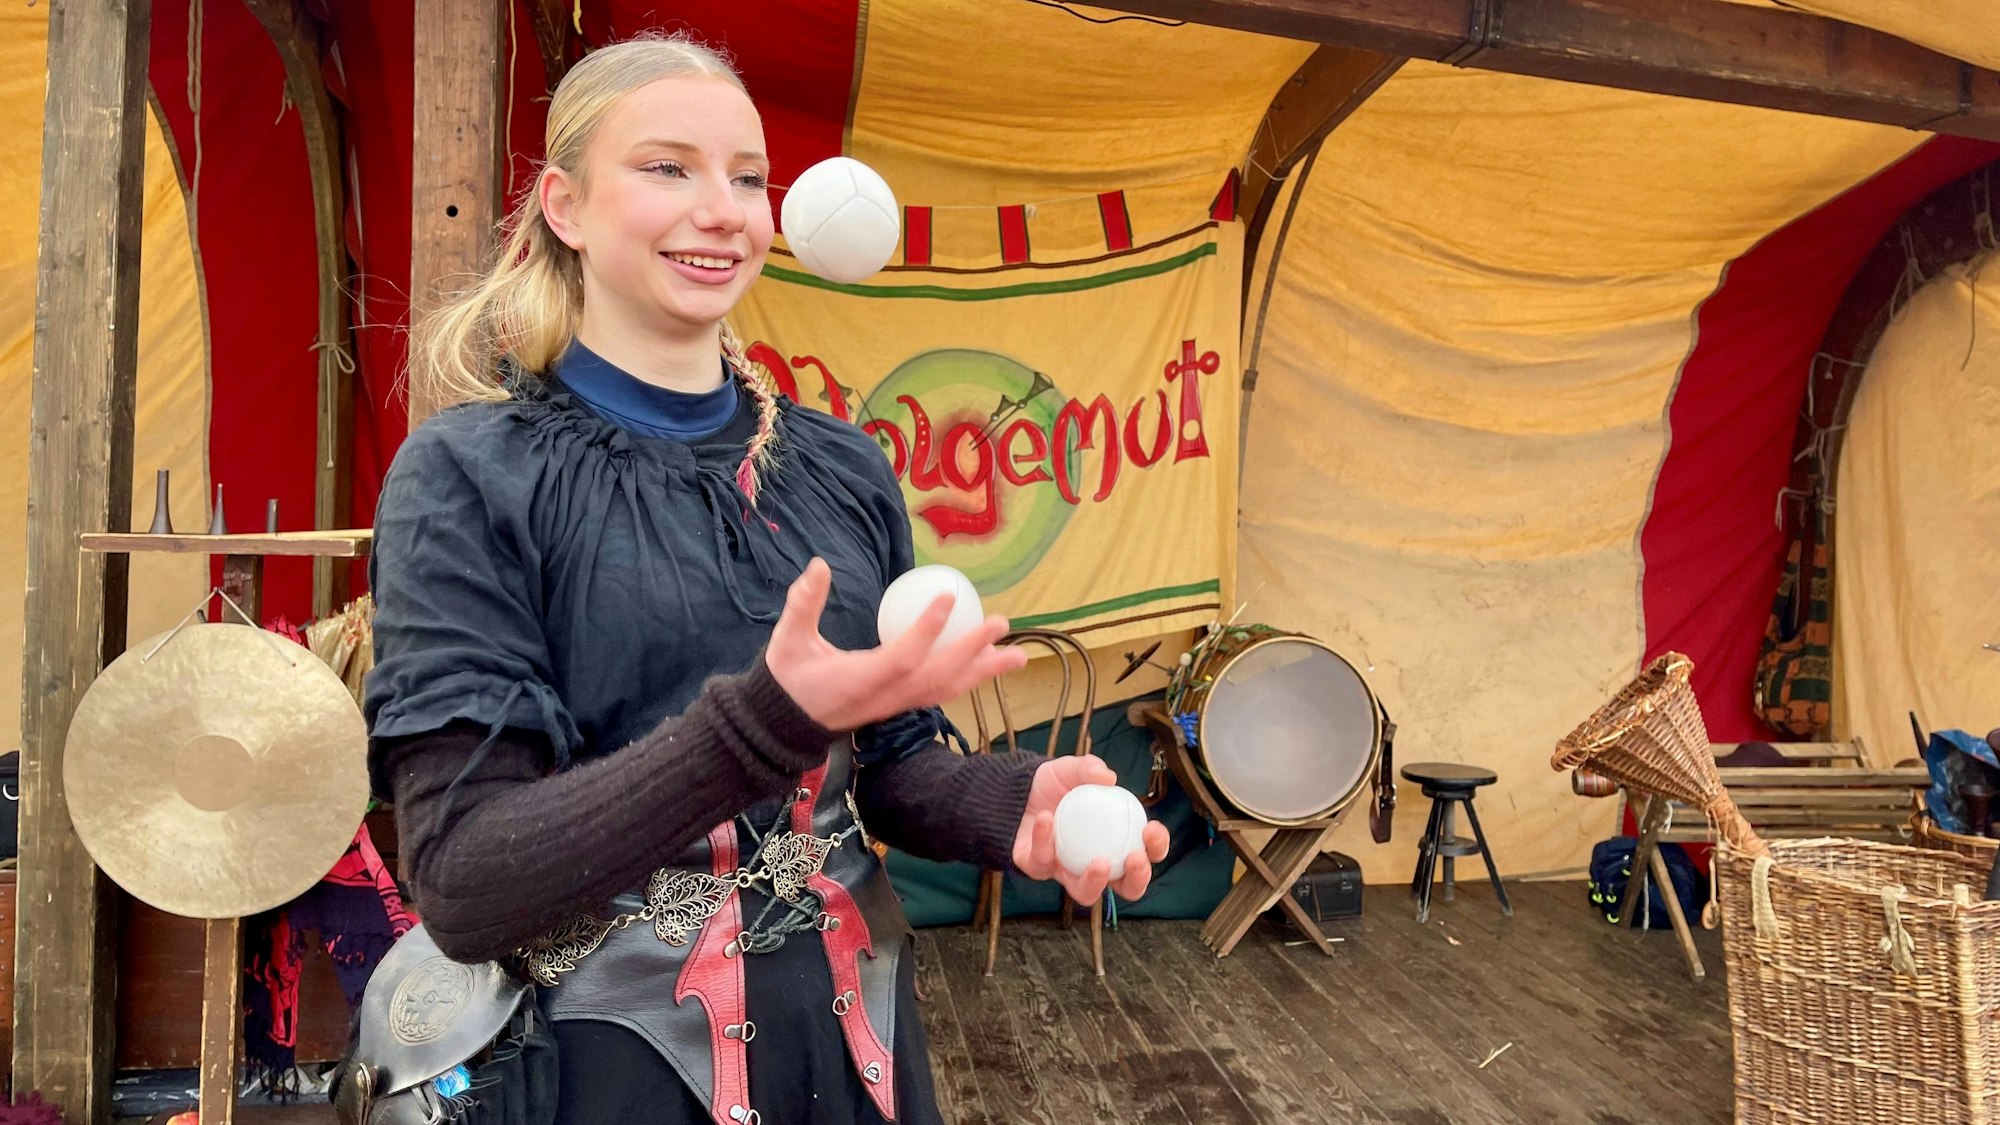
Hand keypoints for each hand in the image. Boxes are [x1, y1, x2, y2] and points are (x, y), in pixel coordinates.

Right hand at [767, 558, 1026, 730]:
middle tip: (1002, 623)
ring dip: (983, 672)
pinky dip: (967, 679)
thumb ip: (802, 604)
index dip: (927, 630)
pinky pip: (940, 693)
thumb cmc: (786, 680)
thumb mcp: (788, 641)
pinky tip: (987, 665)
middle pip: (938, 677)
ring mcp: (895, 704)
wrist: (783, 725)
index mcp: (860, 681)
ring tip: (1018, 656)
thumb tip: (819, 565)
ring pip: (946, 690)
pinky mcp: (899, 705)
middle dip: (973, 650)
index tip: (949, 598)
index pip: (903, 657)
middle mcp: (886, 697)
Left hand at [1012, 755, 1170, 905]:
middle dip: (1138, 879)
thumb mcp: (1073, 770)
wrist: (1015, 789)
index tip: (1151, 829)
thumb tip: (1108, 777)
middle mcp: (1095, 861)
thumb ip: (1089, 768)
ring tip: (1100, 863)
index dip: (1156, 846)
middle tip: (1136, 858)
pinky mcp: (1038, 869)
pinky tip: (1046, 818)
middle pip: (1127, 886)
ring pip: (1086, 893)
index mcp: (1114, 839)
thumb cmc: (1054, 784)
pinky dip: (1045, 839)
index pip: (1146, 851)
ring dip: (1096, 882)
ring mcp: (1067, 870)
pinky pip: (1043, 862)